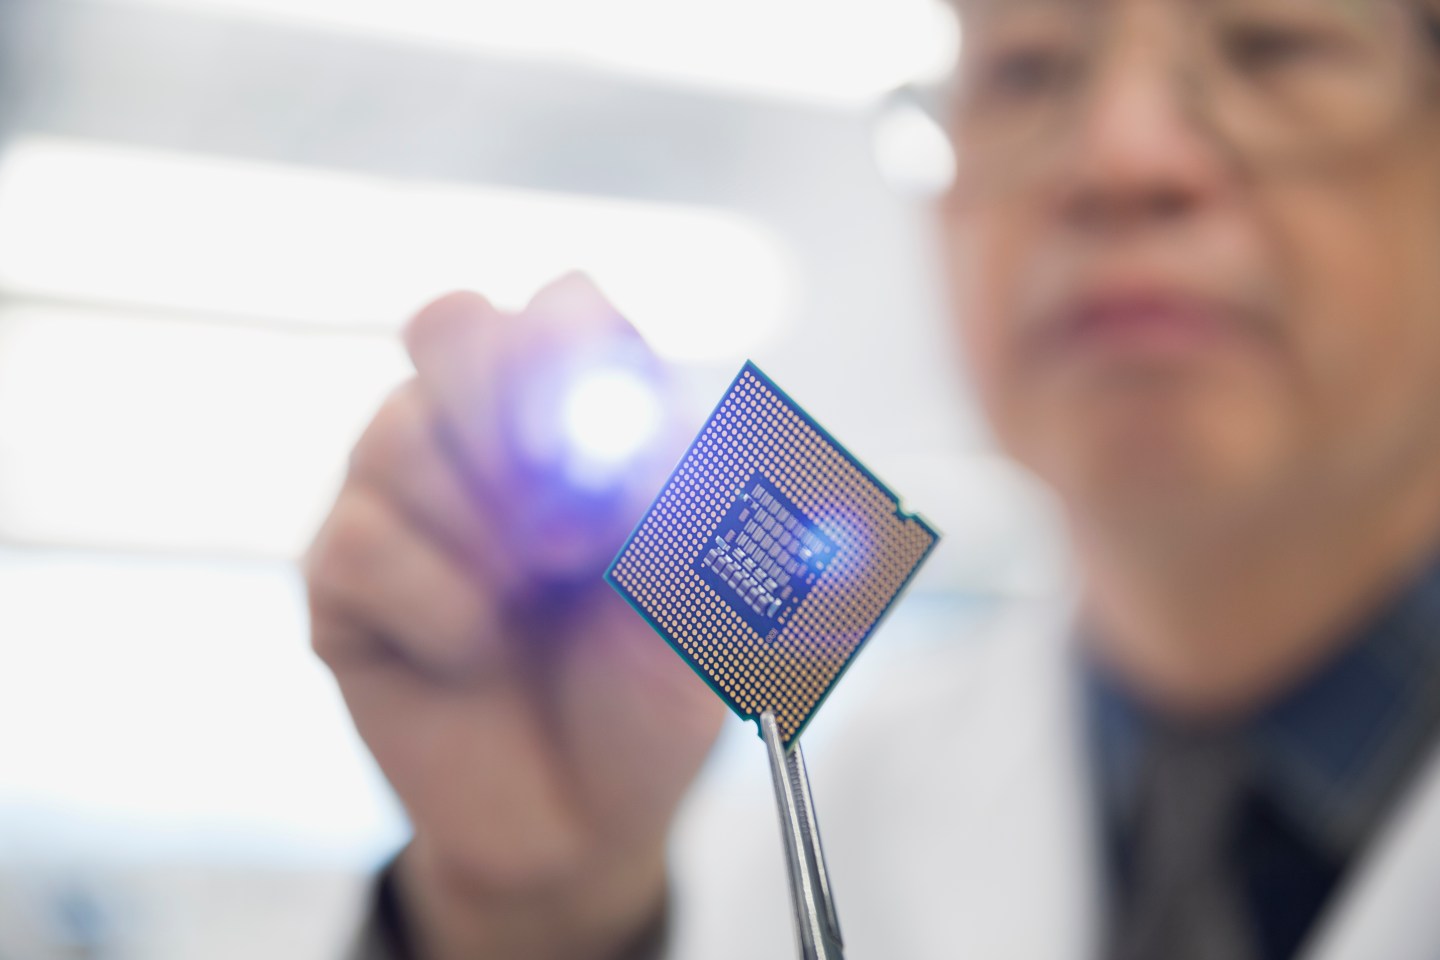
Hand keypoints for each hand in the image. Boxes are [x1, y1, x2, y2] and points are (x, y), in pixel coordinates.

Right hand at [306, 274, 725, 959]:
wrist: (582, 822)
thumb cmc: (651, 695)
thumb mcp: (701, 594)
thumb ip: (671, 494)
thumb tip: (620, 419)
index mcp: (585, 417)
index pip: (566, 307)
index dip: (574, 358)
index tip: (600, 460)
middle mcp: (484, 433)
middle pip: (452, 323)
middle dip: (505, 418)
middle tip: (561, 532)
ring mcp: (402, 497)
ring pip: (395, 431)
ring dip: (482, 531)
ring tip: (527, 601)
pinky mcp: (341, 575)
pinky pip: (362, 539)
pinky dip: (438, 606)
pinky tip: (470, 652)